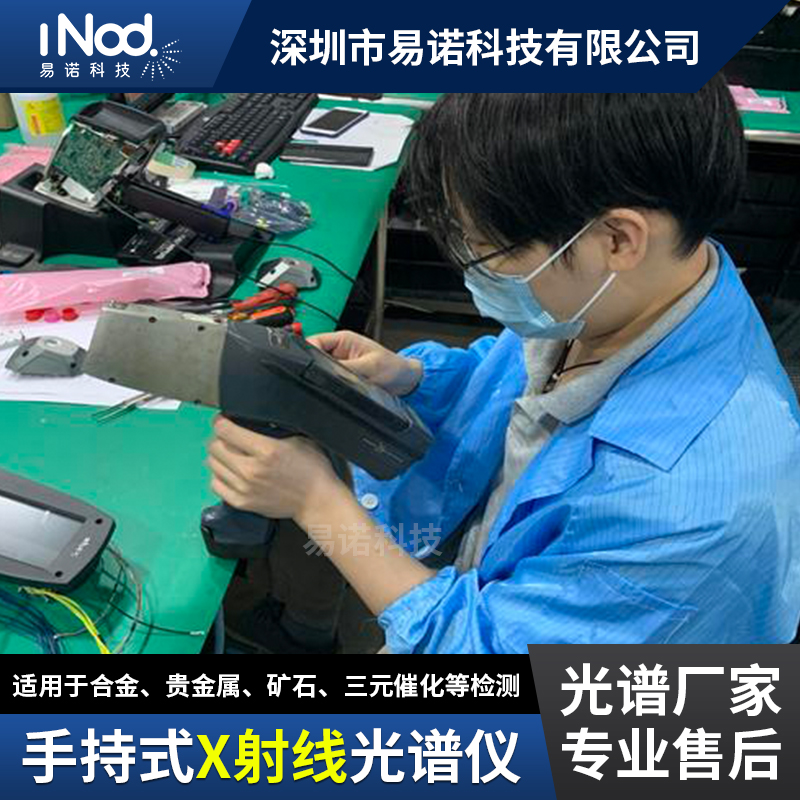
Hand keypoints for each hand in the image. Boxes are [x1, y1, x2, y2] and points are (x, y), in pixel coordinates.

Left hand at [207, 417, 346, 520]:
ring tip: (231, 455)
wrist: (316, 500)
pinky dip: (219, 475)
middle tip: (228, 437)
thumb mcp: (298, 439)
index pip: (225, 430)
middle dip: (219, 438)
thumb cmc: (311, 467)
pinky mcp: (242, 502)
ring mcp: (244, 488)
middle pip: (214, 447)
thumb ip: (272, 430)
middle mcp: (251, 469)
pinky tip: (231, 472)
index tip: (224, 420)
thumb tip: (249, 420)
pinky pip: (215, 484)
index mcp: (266, 450)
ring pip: (212, 465)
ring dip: (219, 456)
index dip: (221, 421)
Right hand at [308, 330, 422, 395]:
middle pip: (315, 356)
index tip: (307, 364)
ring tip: (339, 383)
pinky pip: (331, 381)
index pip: (316, 341)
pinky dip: (332, 386)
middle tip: (326, 377)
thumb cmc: (394, 367)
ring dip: (325, 378)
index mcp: (344, 339)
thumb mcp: (371, 367)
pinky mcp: (344, 377)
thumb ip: (348, 368)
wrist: (406, 382)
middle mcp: (340, 351)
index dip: (308, 352)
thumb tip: (328, 373)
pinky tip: (340, 390)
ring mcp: (341, 365)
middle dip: (317, 367)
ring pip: (321, 370)